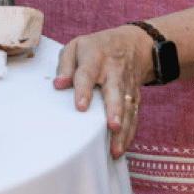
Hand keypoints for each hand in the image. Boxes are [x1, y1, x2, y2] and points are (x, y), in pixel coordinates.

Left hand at [53, 27, 150, 158]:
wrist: (132, 45)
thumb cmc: (96, 48)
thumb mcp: (76, 46)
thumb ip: (65, 64)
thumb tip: (58, 84)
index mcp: (95, 57)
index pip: (88, 74)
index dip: (84, 90)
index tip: (80, 107)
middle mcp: (113, 72)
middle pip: (115, 91)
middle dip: (114, 110)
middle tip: (113, 127)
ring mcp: (127, 85)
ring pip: (127, 108)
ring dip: (123, 129)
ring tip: (116, 149)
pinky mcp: (135, 97)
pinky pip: (134, 115)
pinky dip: (130, 132)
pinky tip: (122, 147)